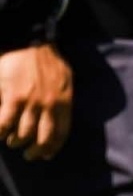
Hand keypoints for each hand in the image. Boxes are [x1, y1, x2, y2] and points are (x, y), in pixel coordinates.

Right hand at [0, 43, 72, 160]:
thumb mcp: (64, 81)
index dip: (53, 148)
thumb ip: (61, 100)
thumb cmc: (47, 61)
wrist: (30, 40)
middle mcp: (50, 106)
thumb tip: (56, 119)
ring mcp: (32, 102)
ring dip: (16, 142)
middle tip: (29, 154)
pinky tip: (0, 133)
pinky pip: (5, 124)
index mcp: (64, 102)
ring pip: (24, 134)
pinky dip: (1, 132)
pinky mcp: (13, 98)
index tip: (46, 155)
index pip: (62, 133)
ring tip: (11, 141)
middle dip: (35, 151)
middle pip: (44, 138)